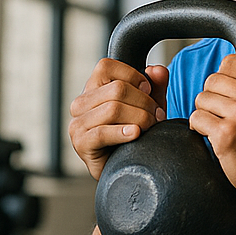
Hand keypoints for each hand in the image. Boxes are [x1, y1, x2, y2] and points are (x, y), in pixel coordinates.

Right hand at [67, 59, 167, 179]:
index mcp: (92, 89)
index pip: (106, 66)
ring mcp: (78, 123)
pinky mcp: (81, 143)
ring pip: (113, 108)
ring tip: (150, 128)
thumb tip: (158, 70)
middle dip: (144, 102)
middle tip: (158, 116)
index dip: (133, 75)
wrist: (125, 168)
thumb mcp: (147, 106)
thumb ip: (154, 86)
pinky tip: (135, 134)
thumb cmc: (134, 134)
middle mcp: (81, 103)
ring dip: (140, 118)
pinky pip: (102, 133)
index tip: (148, 90)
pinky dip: (122, 133)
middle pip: (117, 89)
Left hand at [188, 54, 235, 206]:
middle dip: (212, 98)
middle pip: (212, 80)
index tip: (229, 98)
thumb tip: (226, 66)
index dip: (224, 80)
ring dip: (205, 114)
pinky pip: (196, 118)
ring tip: (220, 128)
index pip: (231, 62)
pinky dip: (199, 129)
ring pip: (202, 99)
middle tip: (223, 116)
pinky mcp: (227, 135)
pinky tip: (214, 138)